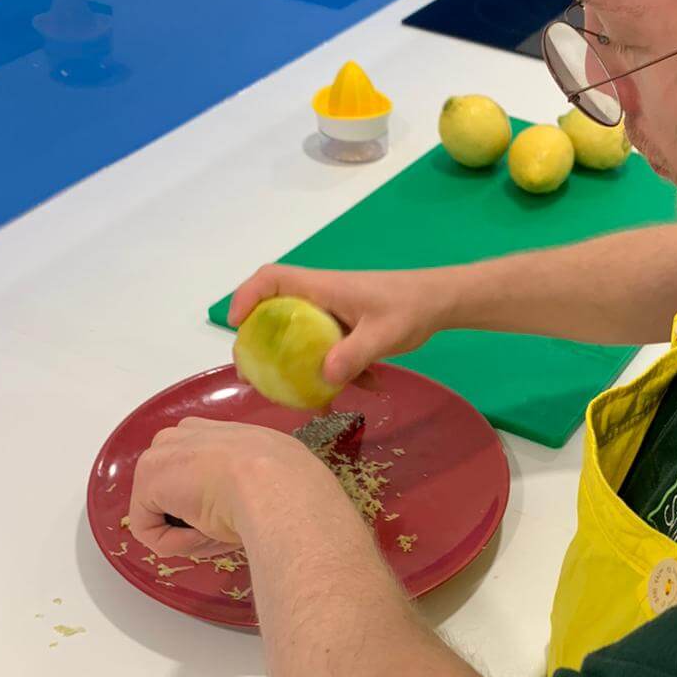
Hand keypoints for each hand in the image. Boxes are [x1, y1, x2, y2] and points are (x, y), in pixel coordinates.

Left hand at [128, 418, 338, 559]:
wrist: (276, 487)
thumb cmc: (287, 484)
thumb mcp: (275, 472)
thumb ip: (253, 480)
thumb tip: (258, 503)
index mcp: (220, 431)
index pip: (199, 467)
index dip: (211, 499)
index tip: (236, 517)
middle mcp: (187, 433)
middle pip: (174, 487)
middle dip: (191, 516)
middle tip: (224, 529)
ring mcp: (162, 454)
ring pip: (163, 511)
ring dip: (187, 531)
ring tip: (220, 531)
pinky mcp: (147, 481)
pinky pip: (150, 529)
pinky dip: (176, 543)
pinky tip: (205, 533)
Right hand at [228, 263, 458, 385]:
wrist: (441, 303)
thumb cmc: (410, 307)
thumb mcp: (384, 334)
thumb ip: (355, 355)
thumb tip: (324, 378)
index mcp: (322, 288)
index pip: (271, 279)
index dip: (246, 297)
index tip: (236, 326)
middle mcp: (321, 298)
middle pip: (275, 312)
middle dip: (260, 343)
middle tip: (252, 373)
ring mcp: (334, 314)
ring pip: (301, 336)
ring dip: (298, 365)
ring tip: (298, 397)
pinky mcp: (348, 329)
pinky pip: (329, 349)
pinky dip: (338, 369)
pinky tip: (364, 388)